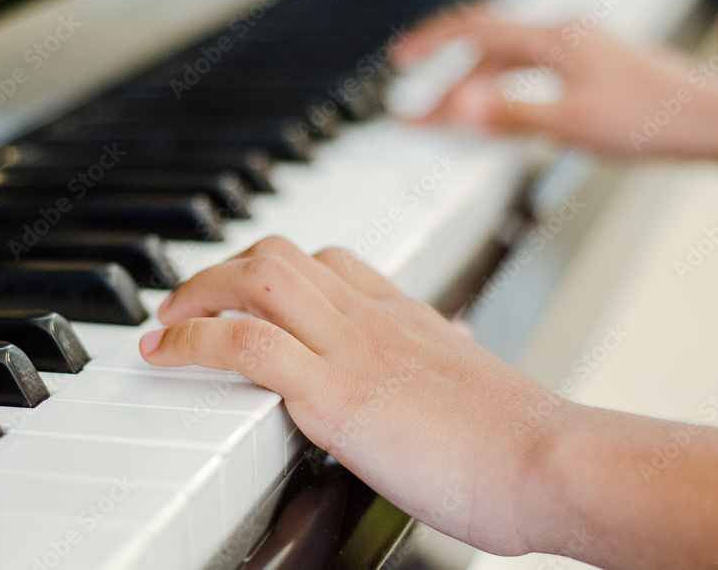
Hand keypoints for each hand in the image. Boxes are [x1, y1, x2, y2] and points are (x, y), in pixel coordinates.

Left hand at [139, 236, 566, 555]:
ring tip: (165, 321)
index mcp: (406, 318)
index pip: (331, 261)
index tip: (247, 291)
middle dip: (223, 269)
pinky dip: (194, 338)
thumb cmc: (523, 441)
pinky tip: (167, 352)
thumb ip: (451, 359)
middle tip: (190, 300)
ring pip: (258, 278)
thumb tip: (448, 345)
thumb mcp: (478, 386)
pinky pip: (248, 342)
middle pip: (282, 254)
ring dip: (197, 292)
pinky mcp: (336, 393)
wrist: (552, 463)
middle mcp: (374, 318)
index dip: (277, 269)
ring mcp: (353, 349)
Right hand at [391, 6, 717, 163]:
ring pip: (512, 63)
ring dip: (477, 87)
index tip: (401, 58)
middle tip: (418, 97)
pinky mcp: (591, 72)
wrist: (711, 122)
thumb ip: (510, 116)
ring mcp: (580, 53)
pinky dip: (506, 92)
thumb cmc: (653, 120)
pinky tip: (505, 114)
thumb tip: (459, 108)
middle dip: (447, 70)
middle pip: (490, 46)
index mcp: (556, 39)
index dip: (433, 43)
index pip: (478, 31)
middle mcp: (565, 37)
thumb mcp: (571, 124)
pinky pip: (533, 74)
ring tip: (452, 118)